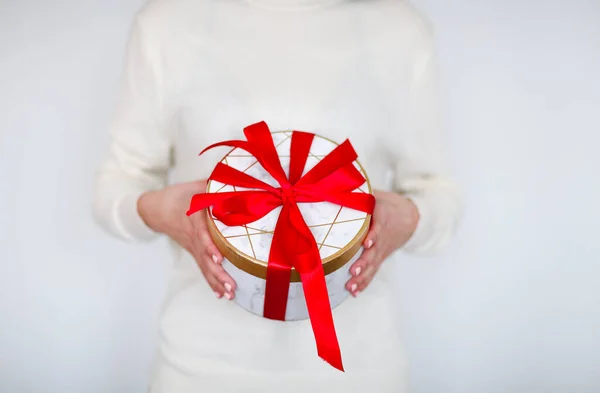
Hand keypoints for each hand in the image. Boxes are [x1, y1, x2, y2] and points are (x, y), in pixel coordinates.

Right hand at [137, 180, 236, 299]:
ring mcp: (193, 245)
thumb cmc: (182, 195)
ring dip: (217, 281)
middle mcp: (193, 234)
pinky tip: (221, 294)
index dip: (209, 246)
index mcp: (194, 216)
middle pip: (205, 256)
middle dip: (218, 272)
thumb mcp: (198, 185)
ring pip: (204, 265)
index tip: (219, 257)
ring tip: (230, 294)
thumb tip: (241, 181)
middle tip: (231, 285)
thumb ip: (218, 185)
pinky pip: (202, 268)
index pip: (201, 232)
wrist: (158, 208)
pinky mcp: (194, 252)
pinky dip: (211, 282)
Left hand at [345, 190, 418, 296]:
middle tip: (353, 271)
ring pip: (373, 265)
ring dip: (362, 277)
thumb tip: (331, 188)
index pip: (379, 226)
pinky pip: (372, 272)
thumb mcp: (374, 194)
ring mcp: (381, 249)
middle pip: (374, 251)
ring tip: (351, 286)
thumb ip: (357, 194)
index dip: (373, 234)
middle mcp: (382, 236)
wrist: (409, 216)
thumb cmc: (384, 203)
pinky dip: (364, 283)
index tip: (367, 242)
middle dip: (364, 262)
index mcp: (382, 218)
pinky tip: (354, 292)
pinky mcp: (380, 257)